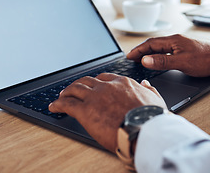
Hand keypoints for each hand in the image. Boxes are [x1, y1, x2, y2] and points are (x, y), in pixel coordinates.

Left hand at [48, 73, 166, 152]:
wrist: (145, 130)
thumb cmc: (152, 119)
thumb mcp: (155, 100)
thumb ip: (148, 90)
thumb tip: (145, 84)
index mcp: (123, 83)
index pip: (104, 78)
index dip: (96, 82)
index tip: (92, 86)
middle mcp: (107, 86)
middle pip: (87, 81)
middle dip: (79, 84)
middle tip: (73, 90)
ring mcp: (95, 97)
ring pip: (75, 88)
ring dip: (66, 92)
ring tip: (61, 97)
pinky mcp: (85, 111)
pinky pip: (67, 104)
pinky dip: (58, 104)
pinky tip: (54, 107)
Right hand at [127, 34, 209, 76]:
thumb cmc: (205, 60)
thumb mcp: (181, 62)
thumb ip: (162, 61)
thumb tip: (145, 60)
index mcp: (173, 40)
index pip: (150, 44)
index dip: (138, 50)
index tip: (129, 56)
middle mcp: (175, 40)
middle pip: (153, 44)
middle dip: (141, 50)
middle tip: (131, 58)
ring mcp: (180, 45)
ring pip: (160, 47)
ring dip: (149, 52)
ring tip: (140, 58)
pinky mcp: (185, 50)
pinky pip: (166, 50)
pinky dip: (157, 54)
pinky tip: (157, 59)